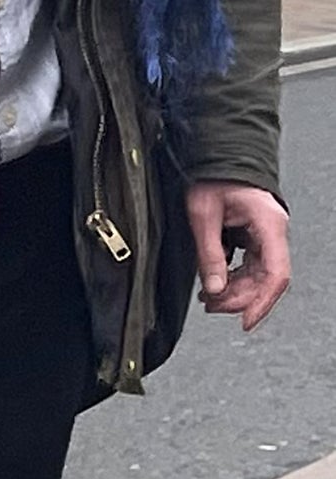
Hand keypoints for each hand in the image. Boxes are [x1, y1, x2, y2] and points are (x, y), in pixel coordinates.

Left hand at [186, 181, 289, 330]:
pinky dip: (233, 279)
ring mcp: (266, 235)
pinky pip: (249, 266)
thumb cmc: (213, 177)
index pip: (276, 274)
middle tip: (211, 306)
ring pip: (257, 276)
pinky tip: (214, 286)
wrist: (217, 157)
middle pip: (265, 279)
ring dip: (234, 291)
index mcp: (268, 224)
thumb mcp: (203, 215)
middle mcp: (273, 231)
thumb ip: (209, 254)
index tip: (246, 322)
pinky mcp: (255, 237)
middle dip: (239, 298)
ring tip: (208, 299)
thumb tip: (214, 289)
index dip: (262, 302)